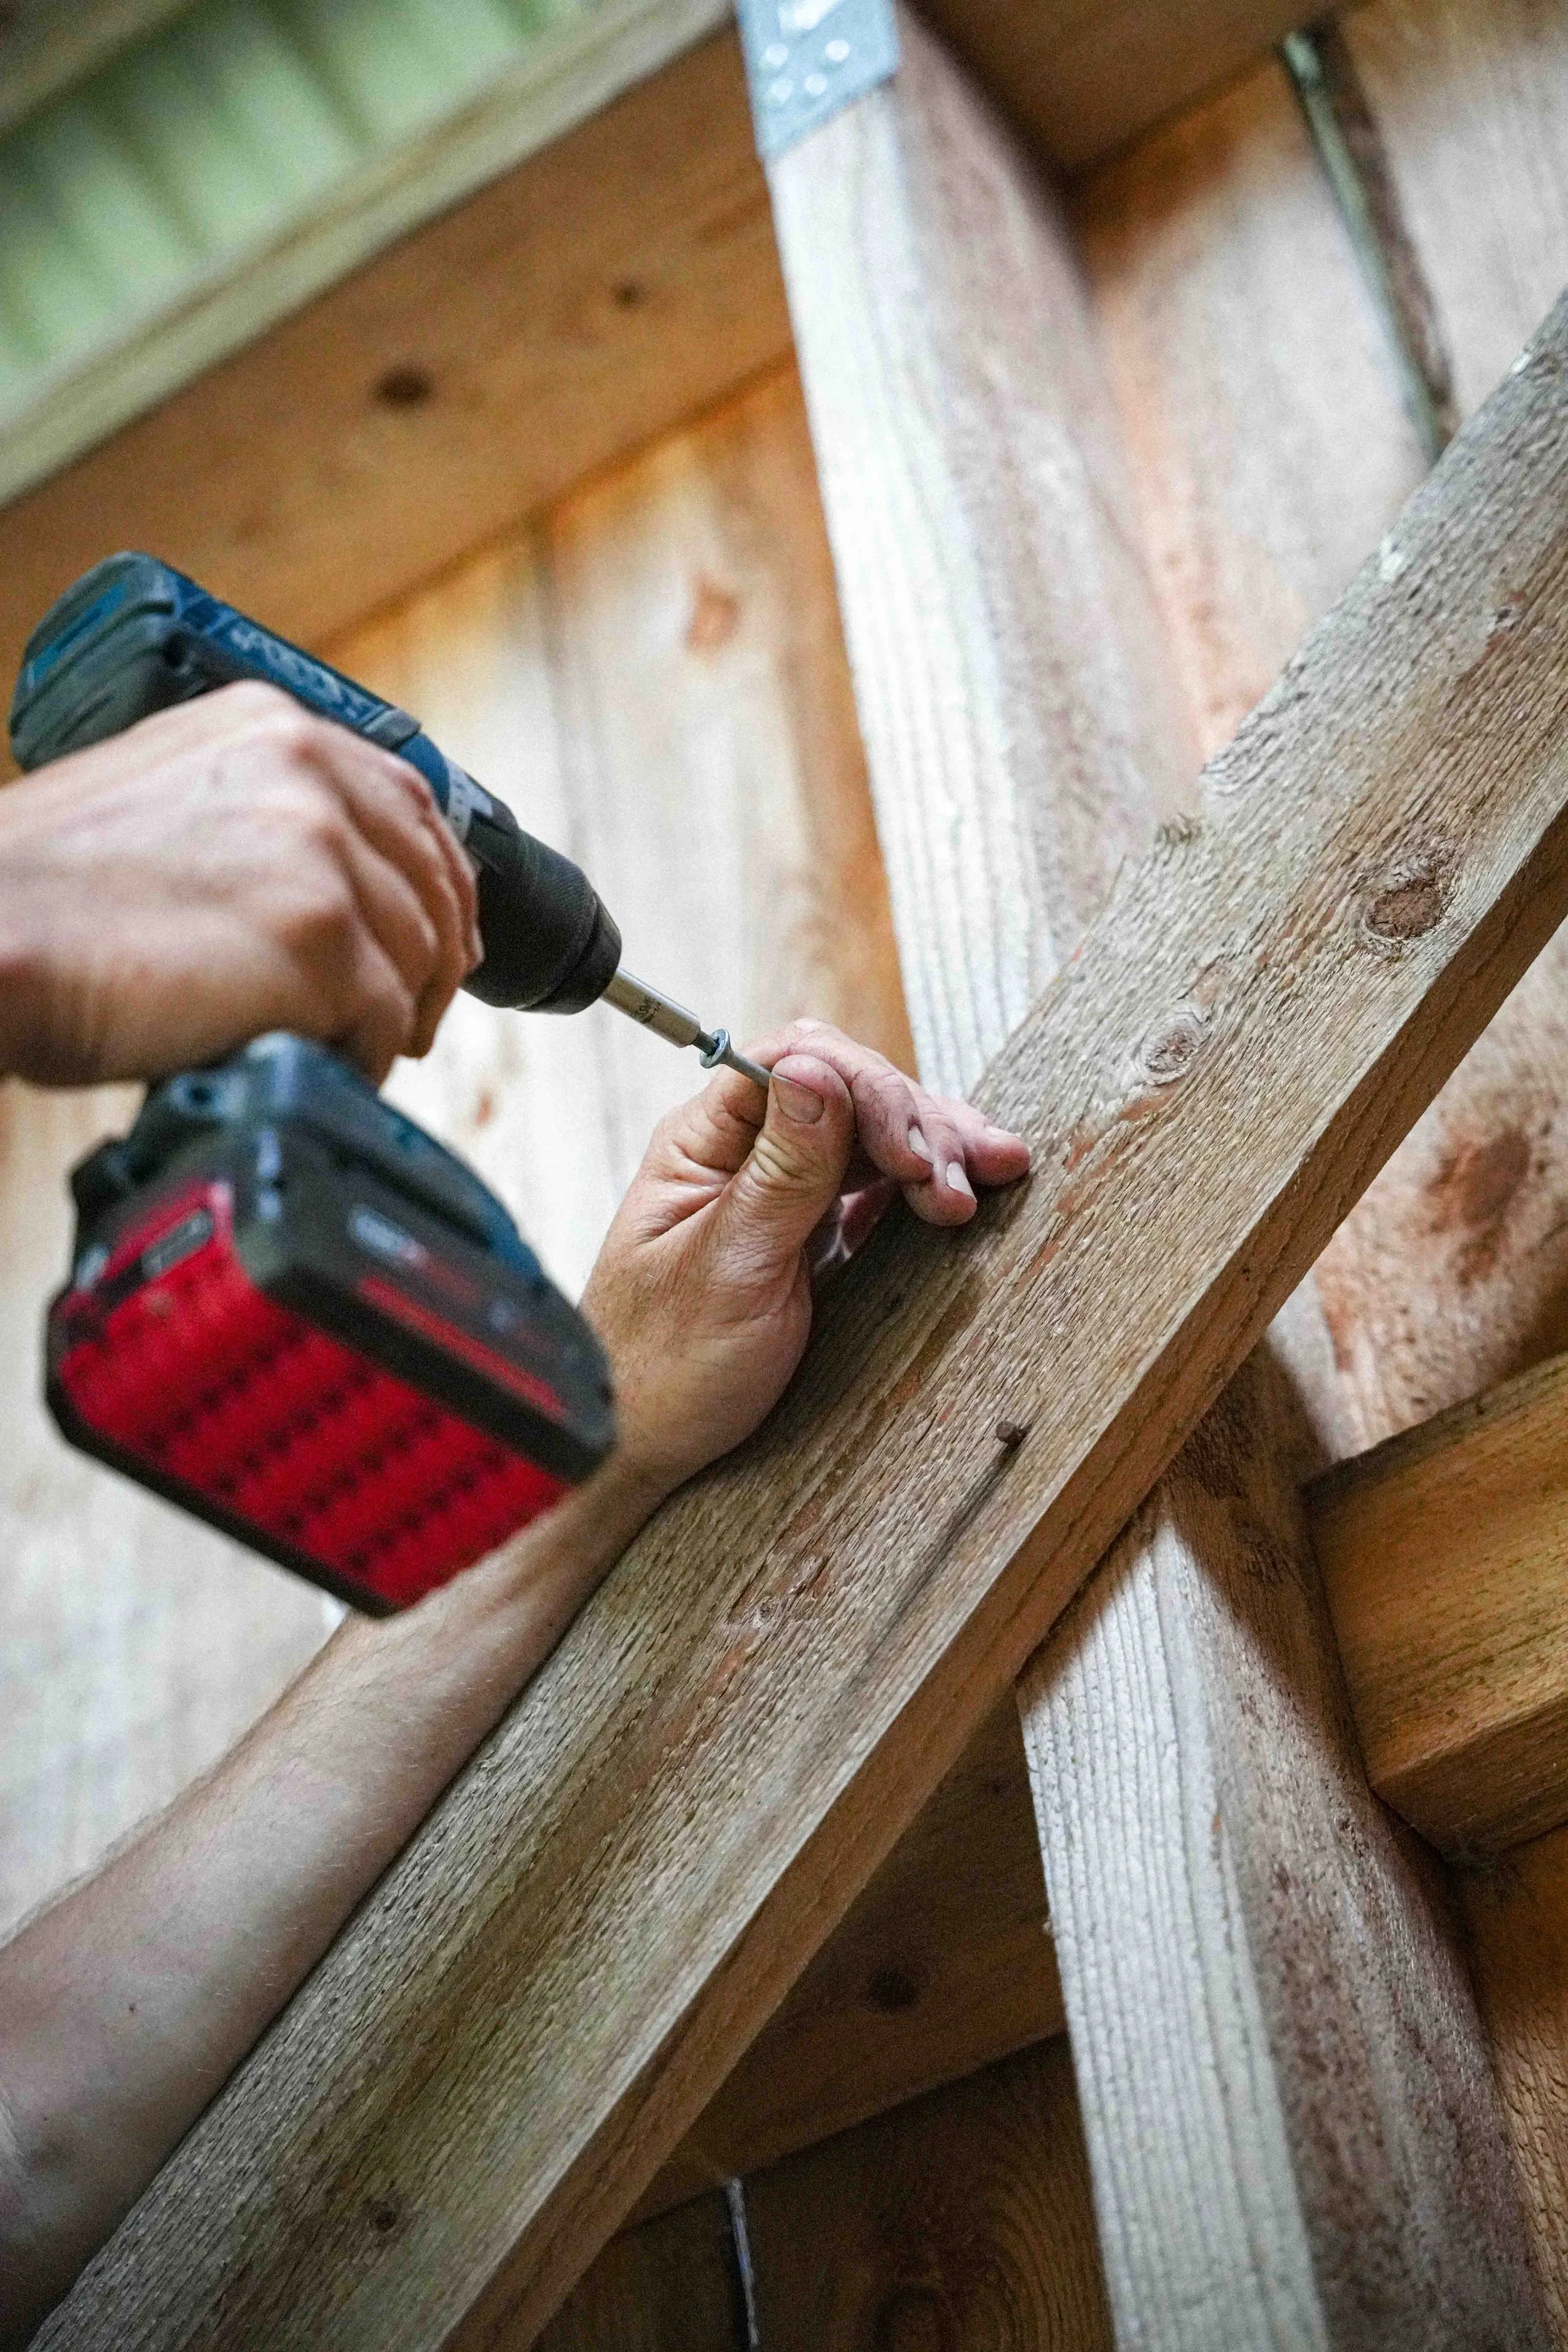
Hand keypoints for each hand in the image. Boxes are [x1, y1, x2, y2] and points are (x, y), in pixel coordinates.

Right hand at [0, 682, 479, 1086]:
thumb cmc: (47, 891)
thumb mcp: (161, 795)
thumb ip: (252, 811)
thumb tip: (329, 877)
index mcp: (272, 730)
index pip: (409, 803)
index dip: (439, 881)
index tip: (442, 934)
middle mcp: (308, 776)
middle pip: (429, 885)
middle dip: (431, 962)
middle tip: (408, 1018)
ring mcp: (320, 857)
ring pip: (414, 958)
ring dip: (388, 1017)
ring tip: (345, 1048)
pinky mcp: (320, 943)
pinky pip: (381, 1021)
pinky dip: (360, 1057)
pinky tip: (317, 1064)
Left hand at [581, 1019, 1029, 1501]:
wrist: (644, 1450)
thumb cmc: (662, 1368)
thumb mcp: (729, 1269)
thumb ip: (781, 1171)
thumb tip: (816, 1069)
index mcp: (703, 1144)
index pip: (795, 1063)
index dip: (865, 1089)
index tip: (909, 1153)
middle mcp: (743, 1154)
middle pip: (847, 1091)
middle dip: (914, 1123)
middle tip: (955, 1185)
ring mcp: (781, 1191)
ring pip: (872, 1136)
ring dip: (934, 1149)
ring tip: (987, 1179)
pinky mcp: (812, 1234)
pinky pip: (877, 1187)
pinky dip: (926, 1186)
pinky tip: (965, 1193)